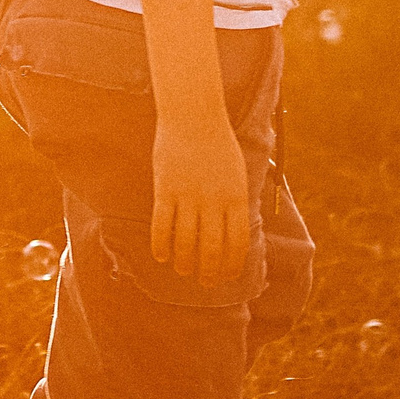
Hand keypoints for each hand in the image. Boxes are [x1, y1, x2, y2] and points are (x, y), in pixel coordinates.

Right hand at [150, 113, 248, 288]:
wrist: (193, 116)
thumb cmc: (218, 144)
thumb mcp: (237, 173)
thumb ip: (235, 202)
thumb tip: (234, 231)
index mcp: (236, 198)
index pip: (236, 243)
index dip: (231, 264)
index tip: (225, 277)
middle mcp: (213, 201)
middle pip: (211, 248)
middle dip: (208, 271)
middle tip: (204, 282)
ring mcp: (188, 196)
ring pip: (186, 241)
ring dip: (185, 261)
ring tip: (183, 271)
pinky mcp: (165, 189)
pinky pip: (162, 224)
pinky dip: (161, 244)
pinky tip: (161, 256)